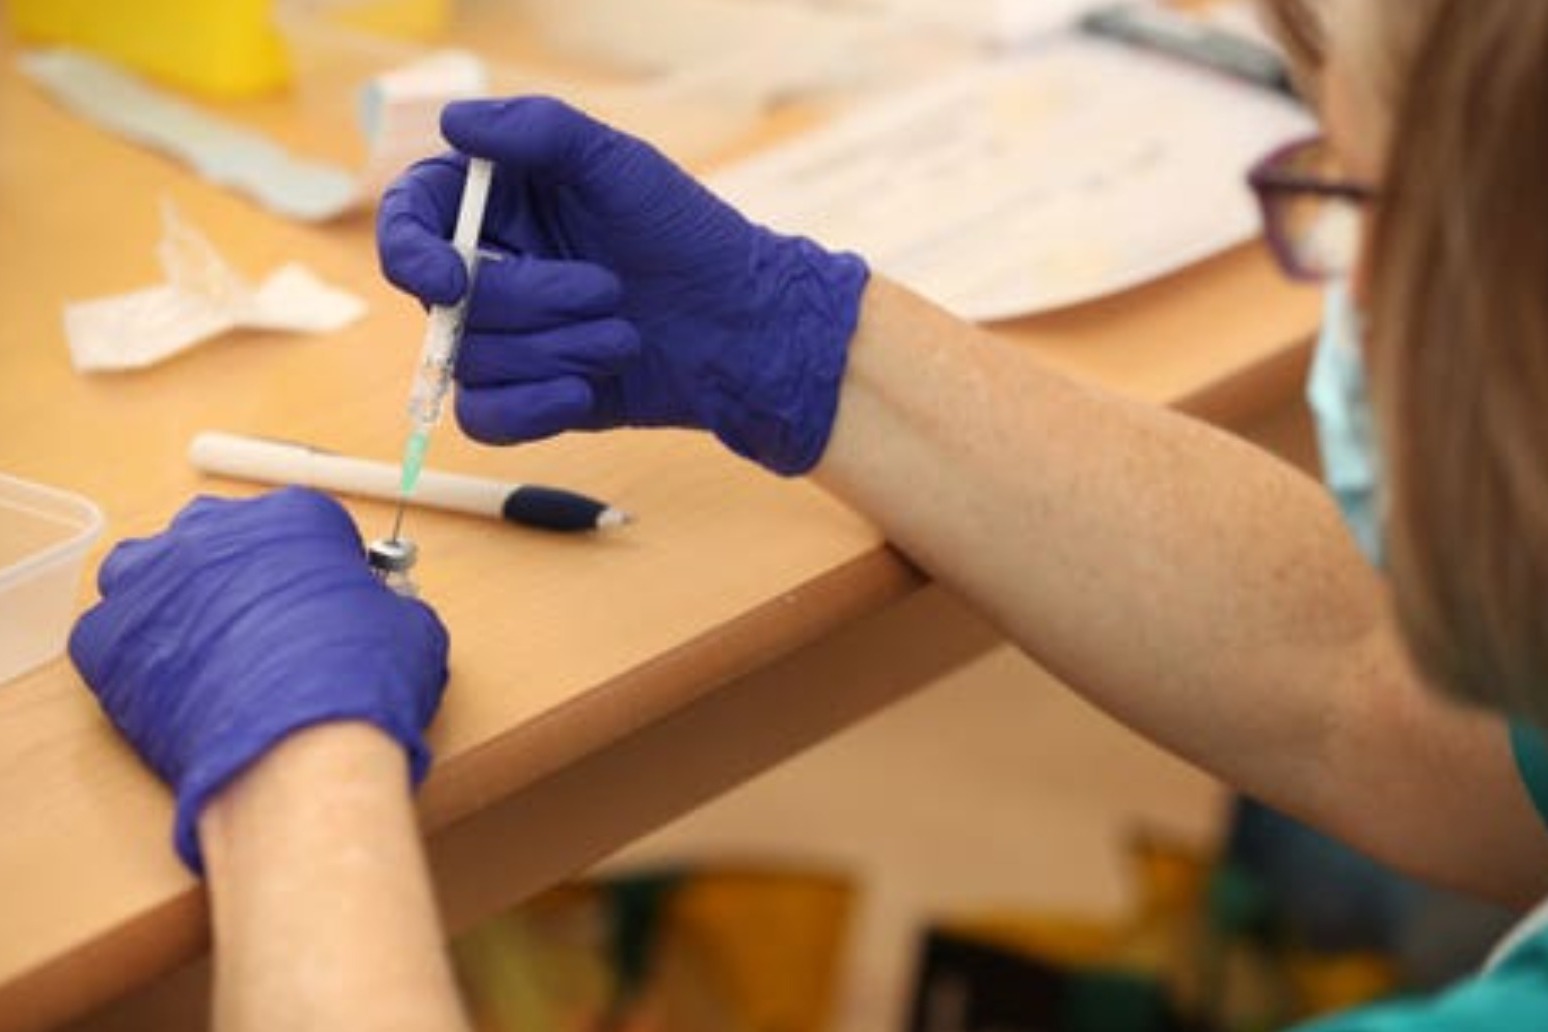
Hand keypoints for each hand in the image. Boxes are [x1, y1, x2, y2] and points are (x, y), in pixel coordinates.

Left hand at [69, 488, 448, 872]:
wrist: (297, 751)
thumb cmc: (358, 683)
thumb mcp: (408, 627)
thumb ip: (384, 605)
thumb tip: (382, 619)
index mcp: (292, 515)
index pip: (300, 522)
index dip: (314, 565)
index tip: (320, 598)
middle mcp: (214, 531)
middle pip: (218, 537)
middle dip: (238, 573)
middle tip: (264, 625)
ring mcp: (152, 581)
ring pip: (151, 574)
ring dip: (175, 602)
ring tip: (212, 653)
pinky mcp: (106, 639)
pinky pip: (112, 635)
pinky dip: (138, 657)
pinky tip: (176, 687)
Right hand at [377, 96, 869, 474]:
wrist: (741, 324)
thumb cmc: (685, 235)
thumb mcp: (619, 163)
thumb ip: (539, 130)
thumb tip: (452, 122)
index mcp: (494, 204)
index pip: (410, 221)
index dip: (411, 253)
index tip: (449, 280)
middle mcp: (488, 269)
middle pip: (445, 302)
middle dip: (532, 301)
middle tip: (611, 289)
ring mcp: (505, 336)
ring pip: (471, 361)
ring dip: (559, 349)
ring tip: (625, 336)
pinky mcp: (528, 396)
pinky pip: (484, 417)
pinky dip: (534, 407)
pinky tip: (586, 389)